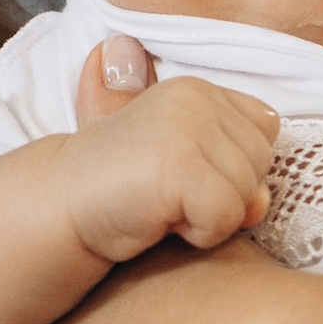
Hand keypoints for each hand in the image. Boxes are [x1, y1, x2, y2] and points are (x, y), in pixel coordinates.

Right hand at [57, 75, 277, 267]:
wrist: (58, 210)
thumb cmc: (125, 196)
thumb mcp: (186, 168)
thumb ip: (231, 170)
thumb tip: (262, 201)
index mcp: (198, 89)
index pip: (265, 129)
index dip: (234, 166)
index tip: (185, 177)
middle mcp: (195, 96)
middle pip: (262, 163)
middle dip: (225, 194)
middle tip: (170, 196)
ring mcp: (186, 127)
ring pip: (248, 193)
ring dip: (210, 218)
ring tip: (163, 207)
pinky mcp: (180, 164)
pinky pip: (226, 216)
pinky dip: (200, 234)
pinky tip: (161, 222)